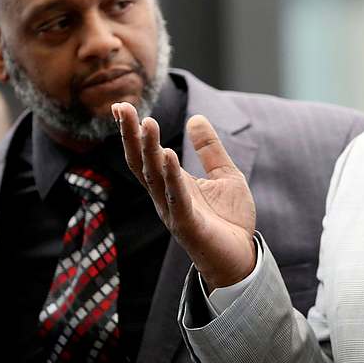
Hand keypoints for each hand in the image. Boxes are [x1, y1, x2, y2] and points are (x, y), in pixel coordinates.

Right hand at [113, 102, 257, 288]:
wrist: (242, 256)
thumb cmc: (230, 219)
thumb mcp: (225, 174)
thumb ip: (210, 149)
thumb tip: (196, 118)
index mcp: (172, 183)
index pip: (146, 154)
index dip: (133, 131)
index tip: (121, 106)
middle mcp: (165, 196)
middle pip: (142, 163)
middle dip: (132, 136)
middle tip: (123, 109)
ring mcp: (173, 211)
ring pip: (155, 177)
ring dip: (150, 150)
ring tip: (148, 124)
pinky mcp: (187, 225)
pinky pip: (176, 198)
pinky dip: (170, 176)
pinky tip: (167, 155)